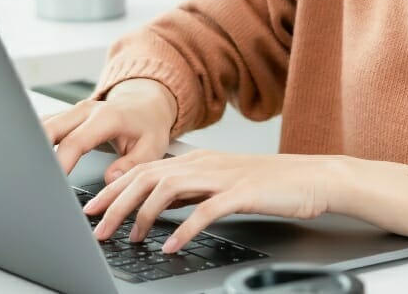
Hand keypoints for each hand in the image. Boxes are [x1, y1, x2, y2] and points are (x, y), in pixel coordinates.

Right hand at [41, 78, 177, 180]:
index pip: (75, 142)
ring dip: (32, 147)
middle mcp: (85, 110)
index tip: (52, 183)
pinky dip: (35, 143)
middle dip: (36, 154)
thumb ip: (132, 164)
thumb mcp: (152, 147)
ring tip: (26, 174)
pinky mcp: (66, 116)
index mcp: (106, 117)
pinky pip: (44, 127)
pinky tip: (30, 162)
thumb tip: (110, 178)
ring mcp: (73, 111)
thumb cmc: (148, 126)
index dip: (61, 163)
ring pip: (42, 126)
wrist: (145, 103)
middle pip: (49, 129)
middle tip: (32, 181)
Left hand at [82, 150, 341, 252]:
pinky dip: (184, 228)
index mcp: (197, 161)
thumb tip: (158, 205)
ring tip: (129, 238)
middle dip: (116, 203)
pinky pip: (205, 210)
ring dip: (143, 216)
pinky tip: (171, 245)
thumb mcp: (222, 184)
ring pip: (168, 189)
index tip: (91, 208)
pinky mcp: (242, 193)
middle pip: (147, 177)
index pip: (143, 170)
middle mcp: (204, 164)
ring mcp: (222, 176)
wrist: (315, 178)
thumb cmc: (272, 184)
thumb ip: (191, 191)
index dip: (113, 188)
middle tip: (97, 227)